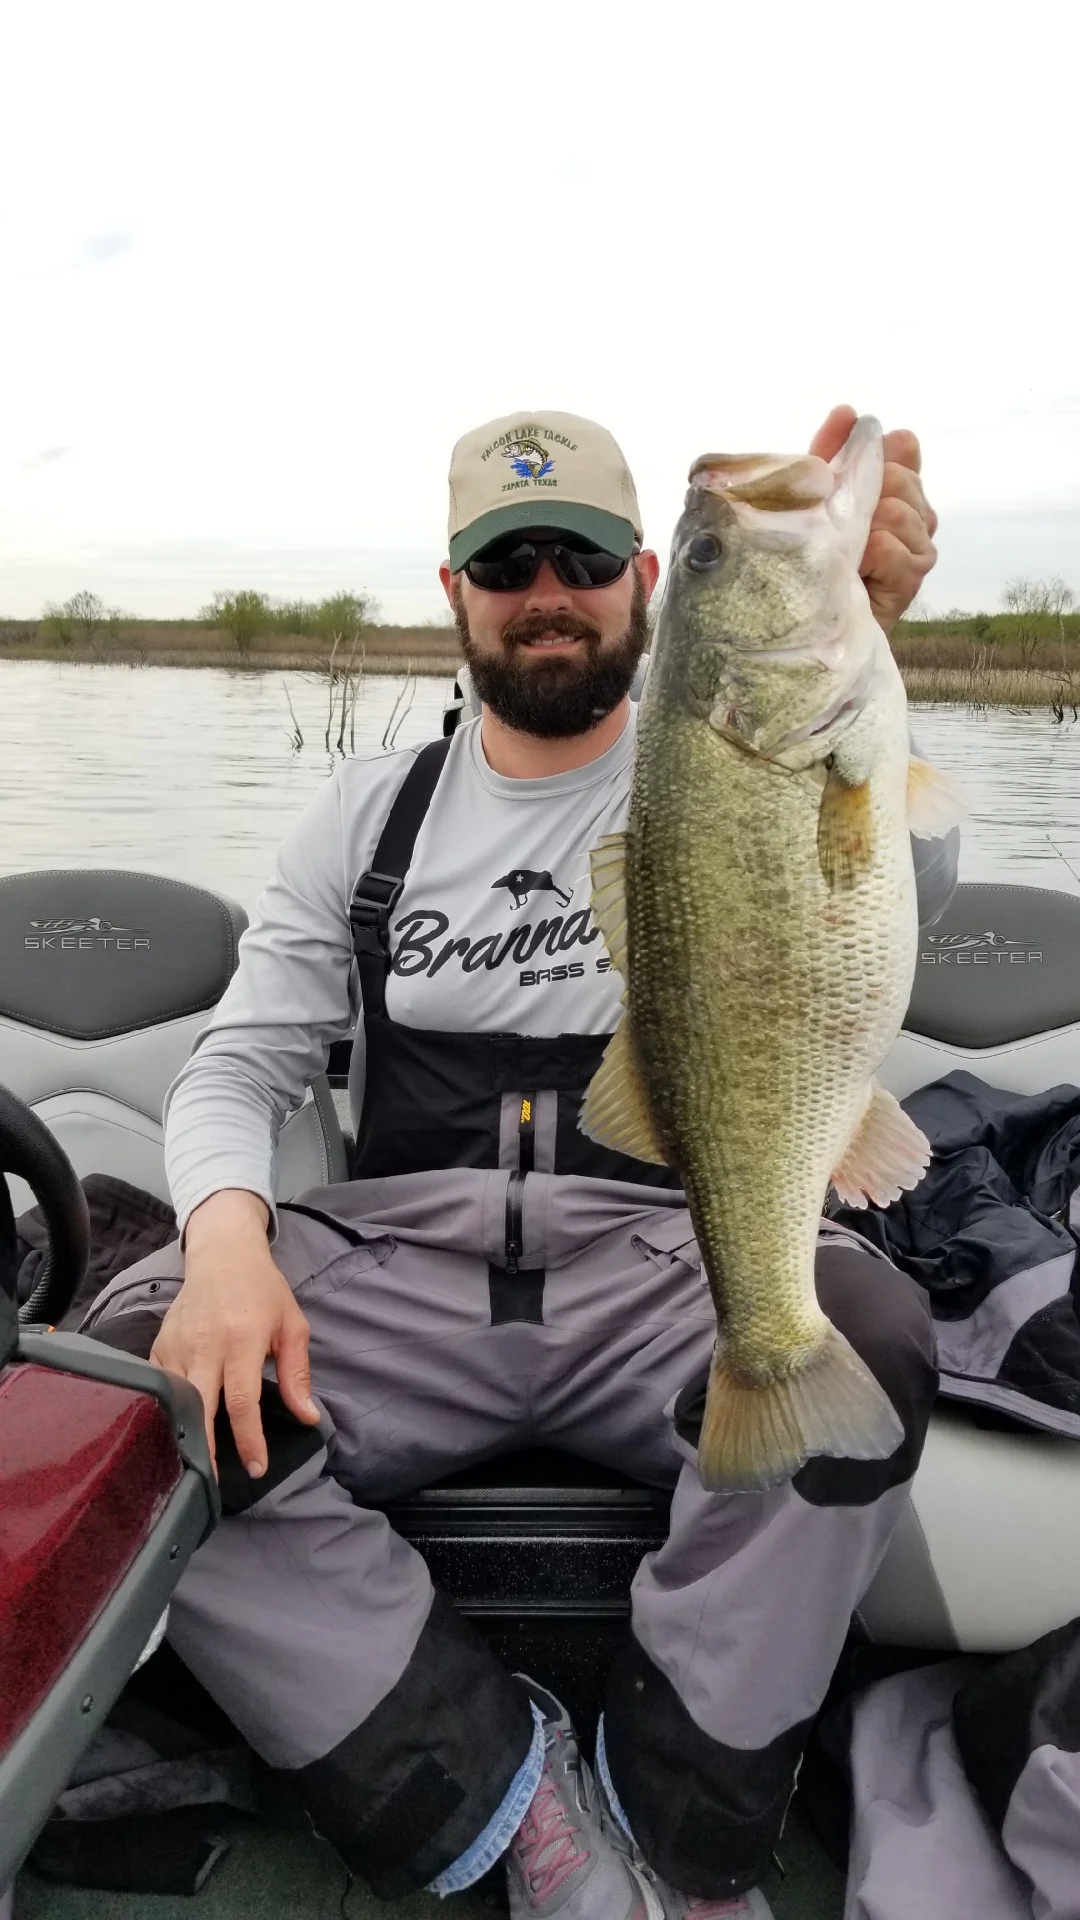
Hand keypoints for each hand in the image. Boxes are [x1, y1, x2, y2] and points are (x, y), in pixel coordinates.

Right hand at [150, 1217, 319, 1477]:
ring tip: (196, 1467)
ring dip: (185, 1435)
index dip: (249, 1439)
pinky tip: (176, 1431)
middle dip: (208, 1451)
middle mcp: (205, 1345)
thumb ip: (297, 1373)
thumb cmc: (263, 1290)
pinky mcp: (158, 1346)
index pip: (242, 1401)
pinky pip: (158, 1387)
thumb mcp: (292, 1325)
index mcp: (241, 1340)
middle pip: (200, 1409)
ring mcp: (176, 1346)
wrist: (223, 1254)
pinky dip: (165, 1411)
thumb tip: (308, 1416)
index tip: (257, 1467)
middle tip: (216, 1484)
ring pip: (175, 1402)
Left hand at [810, 404, 937, 634]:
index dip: (872, 456)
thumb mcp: (812, 499)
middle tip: (836, 533)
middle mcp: (917, 515)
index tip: (840, 479)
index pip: (903, 446)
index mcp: (898, 488)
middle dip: (859, 499)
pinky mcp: (912, 579)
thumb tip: (848, 411)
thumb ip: (830, 454)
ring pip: (895, 510)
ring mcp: (920, 547)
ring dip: (859, 532)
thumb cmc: (806, 559)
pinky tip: (854, 575)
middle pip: (898, 476)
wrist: (802, 623)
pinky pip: (889, 545)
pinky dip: (864, 558)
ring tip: (843, 557)